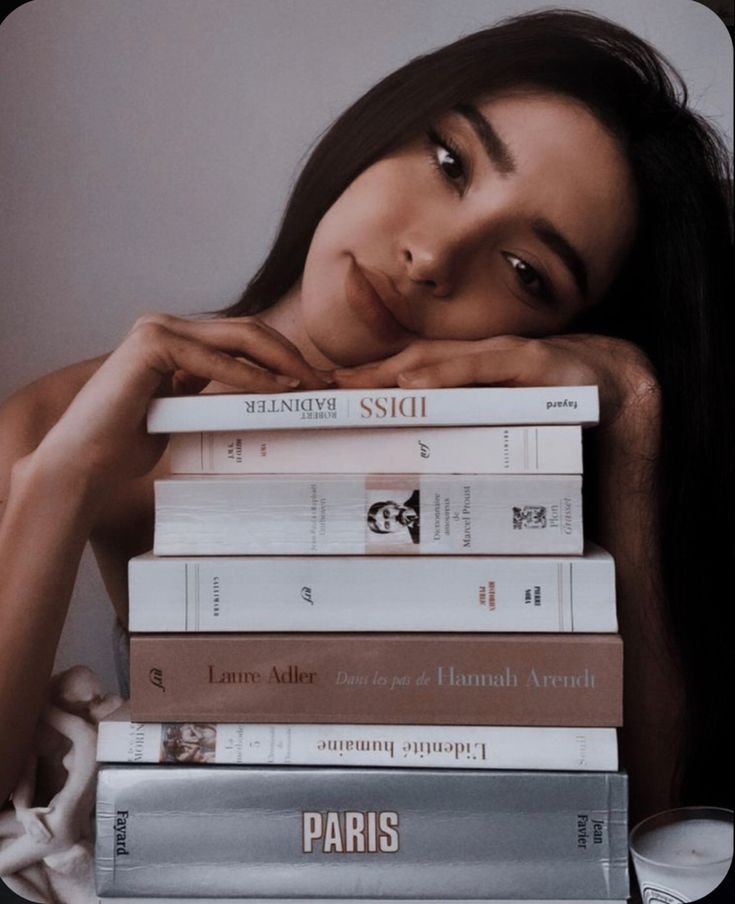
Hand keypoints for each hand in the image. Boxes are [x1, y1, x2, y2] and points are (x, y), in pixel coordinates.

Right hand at [16, 805, 53, 842]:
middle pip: (37, 833)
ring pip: (33, 836)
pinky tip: (37, 843)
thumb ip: (45, 810)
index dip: (45, 833)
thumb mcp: (38, 809)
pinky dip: (33, 839)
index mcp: (34, 819)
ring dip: (38, 840)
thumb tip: (52, 808)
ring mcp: (27, 828)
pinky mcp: (26, 830)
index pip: (41, 827)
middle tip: (48, 842)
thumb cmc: (33, 811)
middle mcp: (30, 825)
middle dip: (43, 838)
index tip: (50, 837)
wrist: (21, 814)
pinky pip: (30, 836)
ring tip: (44, 843)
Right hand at [31, 314, 331, 490]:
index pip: (242, 339)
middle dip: (291, 356)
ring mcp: (157, 330)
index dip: (282, 357)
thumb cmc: (127, 445)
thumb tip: (258, 398)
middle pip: (248, 331)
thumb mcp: (181, 412)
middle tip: (324, 383)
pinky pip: (216, 360)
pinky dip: (251, 376)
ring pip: (239, 338)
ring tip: (311, 387)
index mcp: (175, 340)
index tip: (313, 382)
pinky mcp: (151, 344)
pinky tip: (278, 391)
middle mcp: (166, 326)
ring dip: (282, 362)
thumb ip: (209, 395)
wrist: (82, 464)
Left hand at [334, 333, 659, 427]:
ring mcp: (509, 355)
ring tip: (358, 388)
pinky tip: (417, 386)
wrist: (626, 382)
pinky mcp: (535, 363)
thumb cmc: (564, 395)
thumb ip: (475, 411)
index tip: (334, 390)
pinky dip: (449, 375)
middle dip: (372, 375)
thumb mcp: (511, 408)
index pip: (416, 367)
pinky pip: (485, 369)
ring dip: (397, 373)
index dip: (375, 376)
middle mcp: (486, 354)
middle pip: (418, 361)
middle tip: (329, 390)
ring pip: (443, 362)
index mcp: (477, 366)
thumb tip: (434, 434)